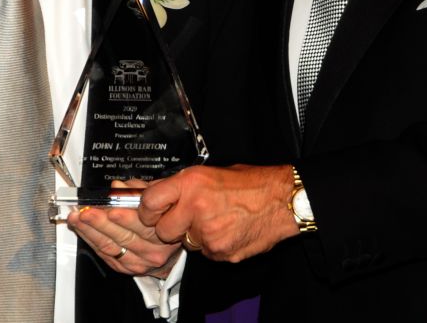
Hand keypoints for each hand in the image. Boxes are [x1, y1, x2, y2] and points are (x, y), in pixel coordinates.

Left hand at [66, 180, 183, 277]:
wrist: (170, 247)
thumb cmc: (162, 216)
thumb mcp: (158, 197)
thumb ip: (137, 190)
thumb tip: (117, 187)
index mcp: (164, 229)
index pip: (144, 223)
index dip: (125, 215)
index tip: (109, 205)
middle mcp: (154, 249)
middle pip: (124, 236)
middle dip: (101, 222)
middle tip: (86, 211)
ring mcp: (140, 261)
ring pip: (111, 246)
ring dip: (90, 231)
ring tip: (77, 218)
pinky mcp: (127, 268)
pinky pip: (105, 255)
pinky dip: (91, 241)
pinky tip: (82, 229)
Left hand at [138, 165, 297, 262]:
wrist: (280, 200)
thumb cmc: (248, 183)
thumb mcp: (208, 173)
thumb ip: (180, 186)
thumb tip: (155, 193)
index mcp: (190, 184)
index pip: (149, 202)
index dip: (146, 210)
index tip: (150, 212)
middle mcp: (195, 209)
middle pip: (163, 231)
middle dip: (170, 227)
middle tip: (185, 218)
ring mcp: (208, 234)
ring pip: (186, 243)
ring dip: (194, 236)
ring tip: (215, 220)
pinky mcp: (220, 252)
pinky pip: (206, 253)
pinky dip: (213, 245)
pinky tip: (228, 230)